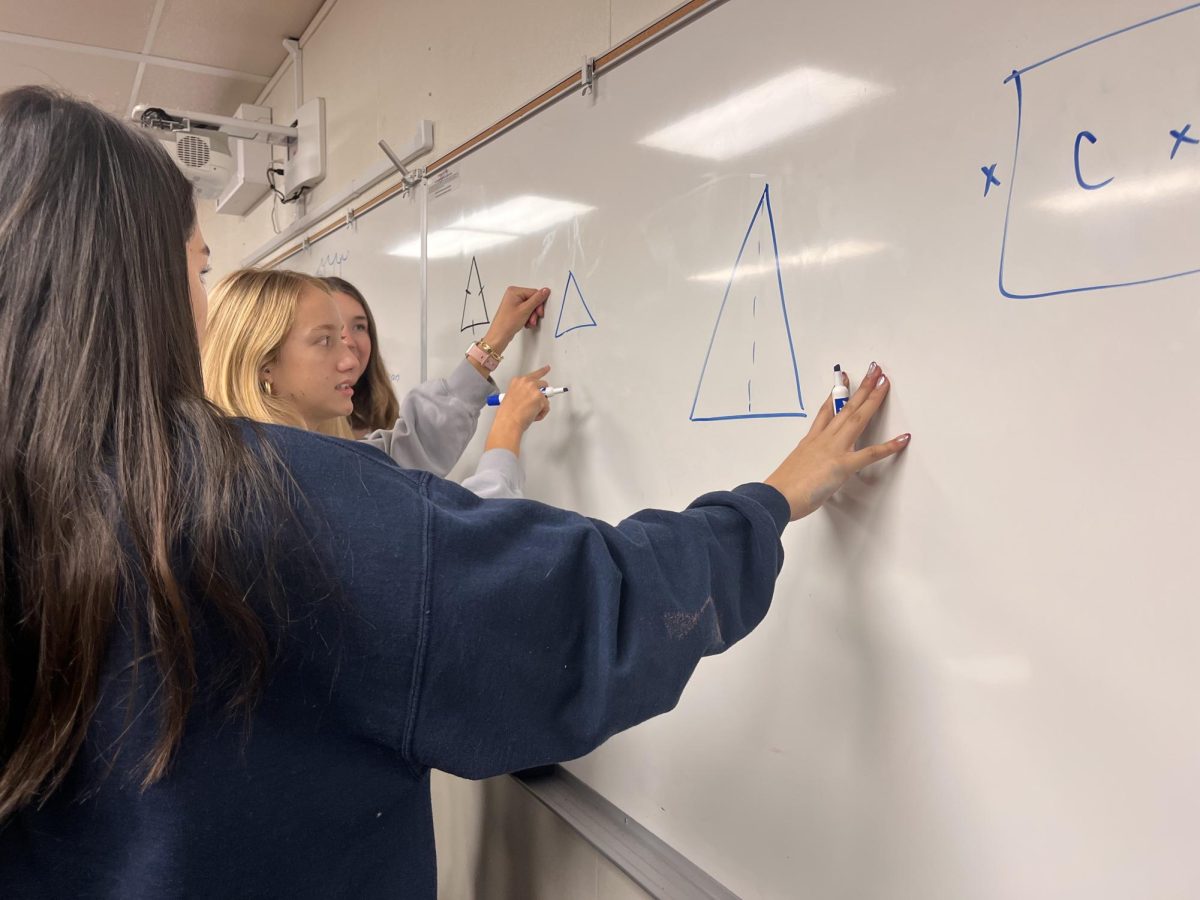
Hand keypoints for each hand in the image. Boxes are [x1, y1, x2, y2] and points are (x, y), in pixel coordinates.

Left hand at [481, 286, 548, 354]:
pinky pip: (526, 311)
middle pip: (533, 300)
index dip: (539, 304)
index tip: (539, 313)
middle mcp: (513, 295)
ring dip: (532, 316)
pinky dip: (528, 317)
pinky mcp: (515, 309)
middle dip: (534, 311)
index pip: (534, 293)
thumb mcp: (525, 310)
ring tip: (528, 322)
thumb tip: (545, 291)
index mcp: (514, 291)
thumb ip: (537, 299)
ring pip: (530, 307)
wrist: (500, 335)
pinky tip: (525, 323)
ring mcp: (514, 302)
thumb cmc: (507, 323)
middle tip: (532, 319)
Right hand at [485, 365, 551, 456]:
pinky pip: (547, 407)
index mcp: (517, 381)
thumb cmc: (507, 414)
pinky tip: (532, 416)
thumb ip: (522, 394)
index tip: (547, 368)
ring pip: (546, 397)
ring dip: (541, 406)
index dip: (542, 371)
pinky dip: (542, 413)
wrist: (508, 422)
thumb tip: (530, 398)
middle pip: (543, 383)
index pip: (533, 374)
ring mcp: (534, 389)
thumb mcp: (511, 397)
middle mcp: (526, 382)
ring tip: (531, 412)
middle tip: (539, 402)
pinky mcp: (540, 397)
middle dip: (543, 393)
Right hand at [764, 363, 909, 520]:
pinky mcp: (843, 465)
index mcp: (811, 441)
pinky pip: (870, 454)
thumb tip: (812, 469)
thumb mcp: (795, 468)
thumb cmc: (782, 490)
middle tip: (873, 370)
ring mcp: (834, 450)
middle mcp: (823, 440)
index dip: (836, 393)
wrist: (777, 498)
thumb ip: (808, 465)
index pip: (826, 411)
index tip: (843, 379)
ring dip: (872, 399)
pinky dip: (889, 446)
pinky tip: (902, 439)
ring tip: (883, 383)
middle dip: (861, 387)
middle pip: (846, 408)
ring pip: (857, 419)